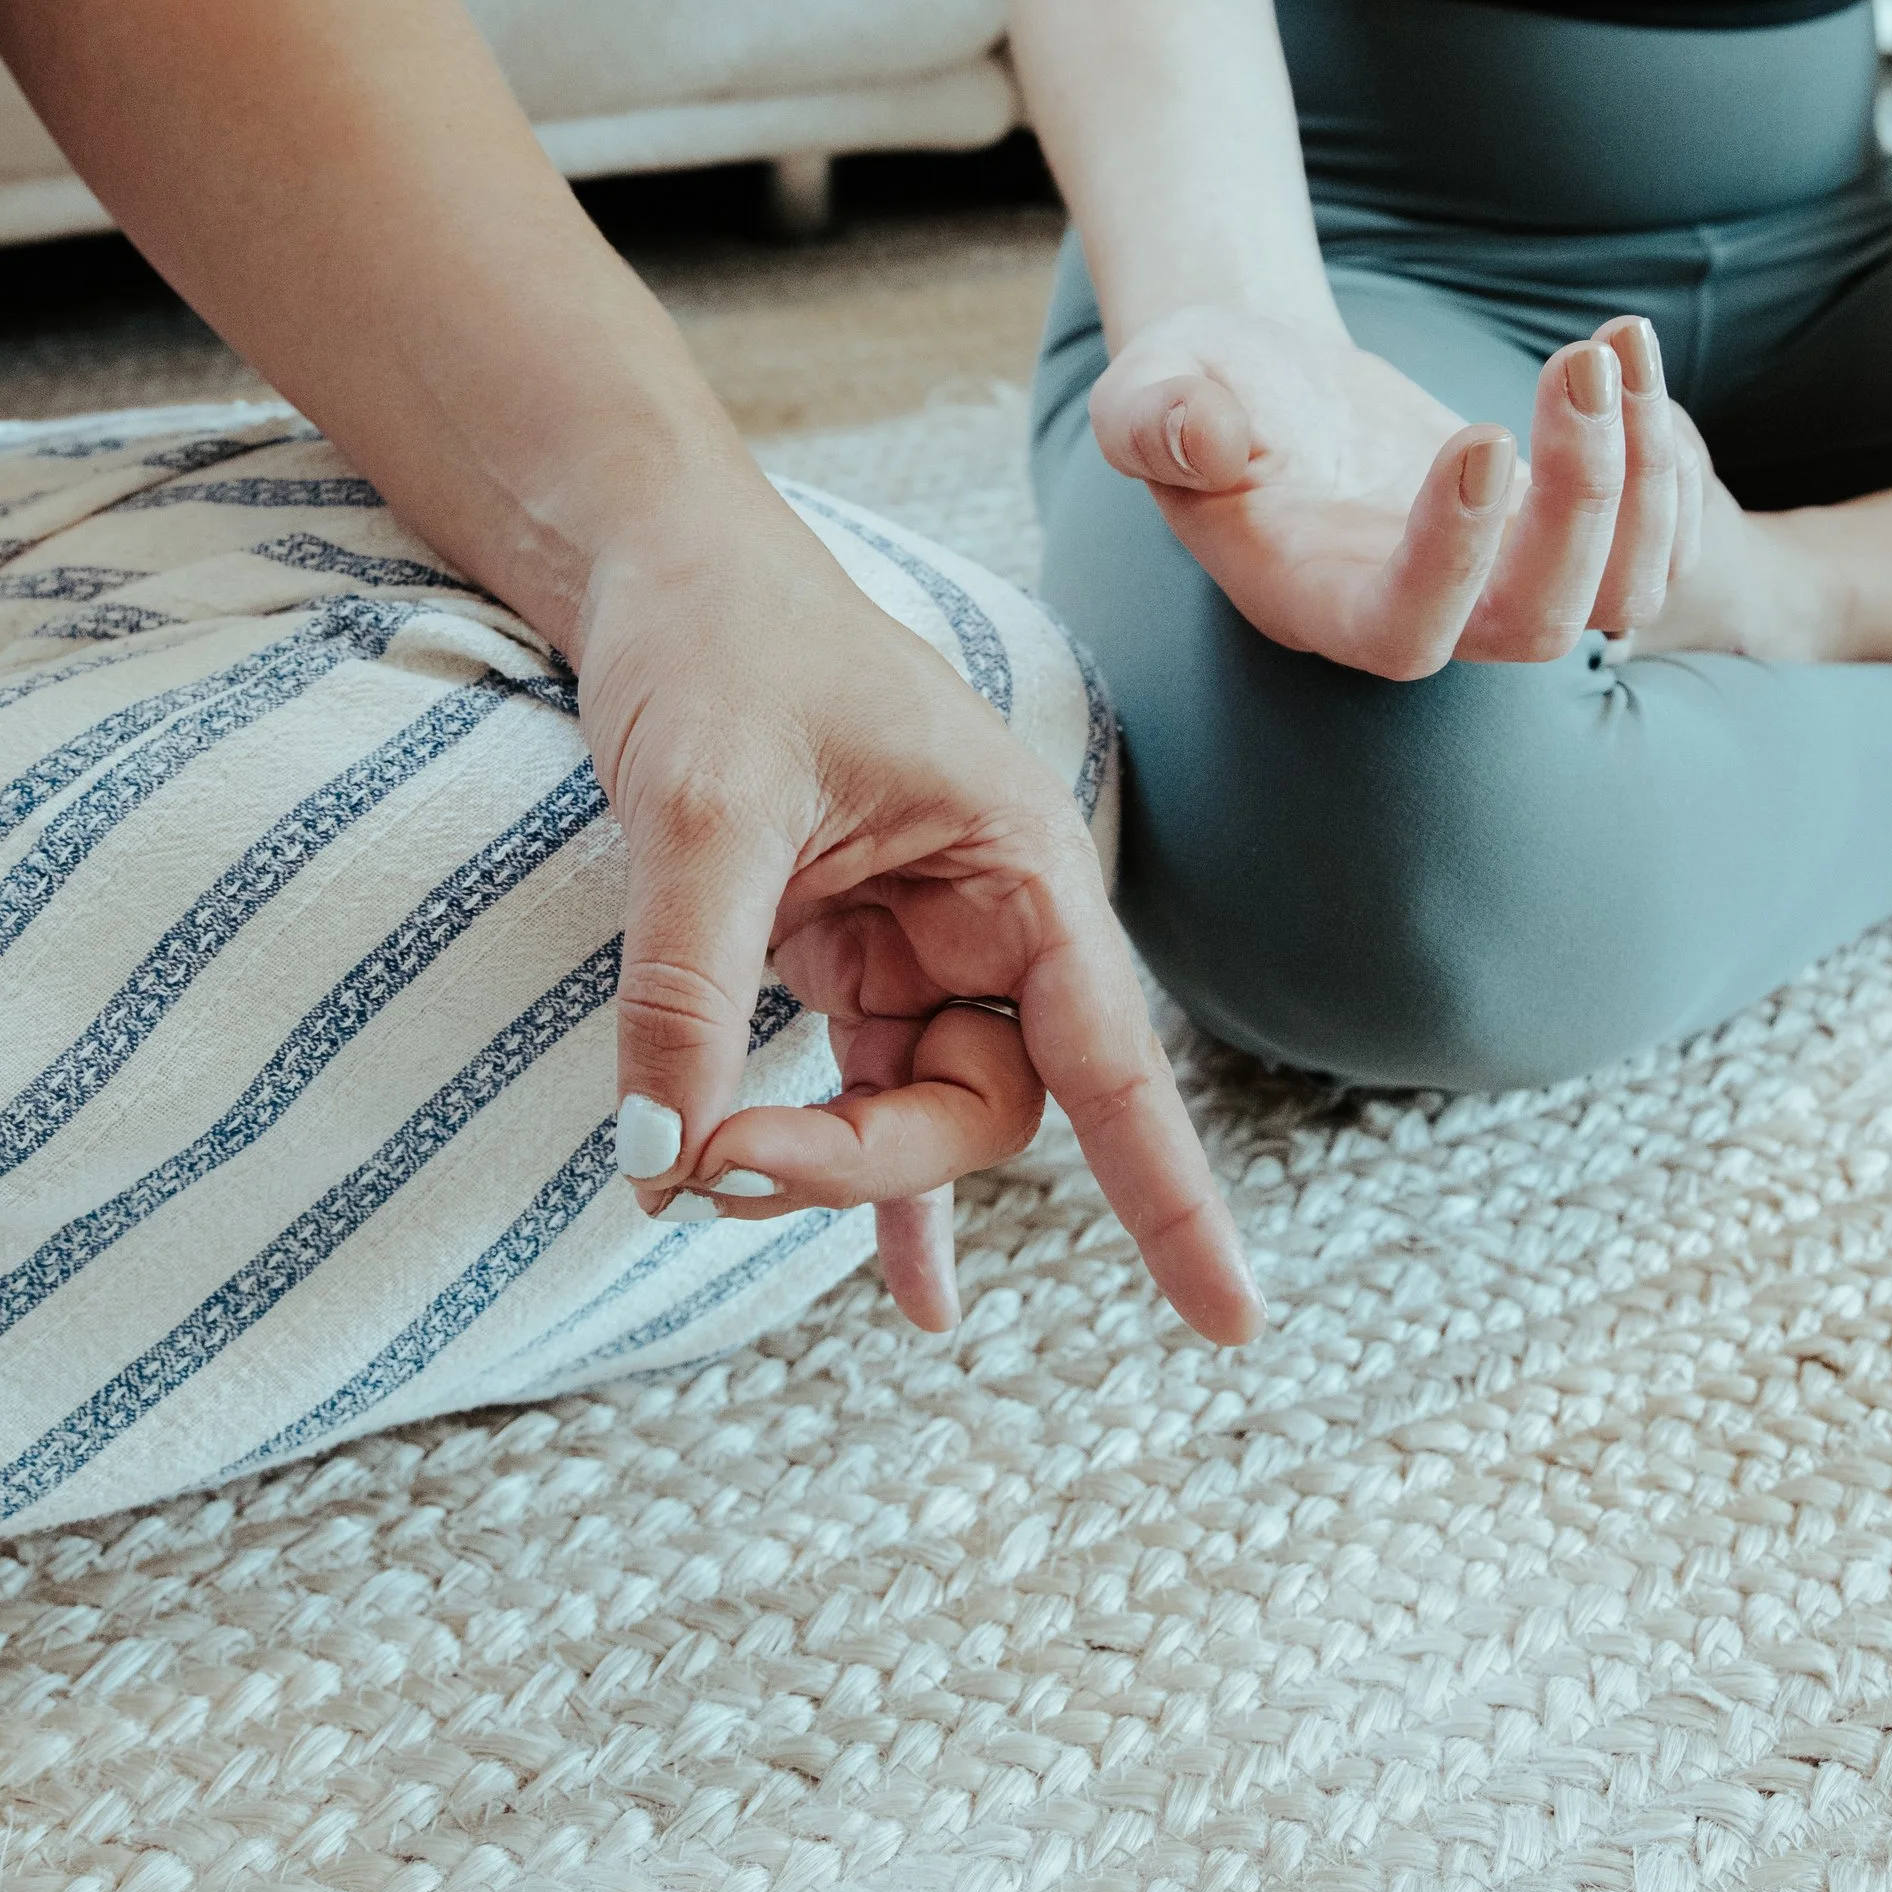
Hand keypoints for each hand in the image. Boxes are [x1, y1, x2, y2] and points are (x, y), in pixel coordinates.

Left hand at [569, 482, 1261, 1343]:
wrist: (661, 568)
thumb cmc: (718, 646)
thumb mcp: (702, 809)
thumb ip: (688, 990)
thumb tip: (661, 1161)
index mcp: (1018, 858)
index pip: (1113, 1056)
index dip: (1170, 1193)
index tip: (1230, 1323)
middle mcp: (991, 912)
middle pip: (986, 1103)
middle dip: (865, 1159)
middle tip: (709, 1163)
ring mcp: (917, 941)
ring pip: (912, 1108)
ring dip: (823, 1164)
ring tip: (703, 1179)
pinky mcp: (845, 957)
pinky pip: (869, 1091)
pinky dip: (866, 1184)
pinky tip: (916, 1300)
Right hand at [1089, 302, 1707, 678]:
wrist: (1260, 384)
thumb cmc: (1198, 389)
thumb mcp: (1146, 389)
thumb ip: (1153, 422)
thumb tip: (1203, 440)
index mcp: (1313, 598)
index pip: (1405, 629)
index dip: (1457, 555)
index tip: (1480, 434)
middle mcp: (1418, 614)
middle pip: (1539, 626)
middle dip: (1583, 502)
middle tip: (1579, 364)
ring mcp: (1495, 583)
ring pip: (1621, 593)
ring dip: (1645, 476)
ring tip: (1615, 345)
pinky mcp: (1547, 538)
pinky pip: (1655, 543)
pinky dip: (1670, 461)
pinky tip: (1630, 360)